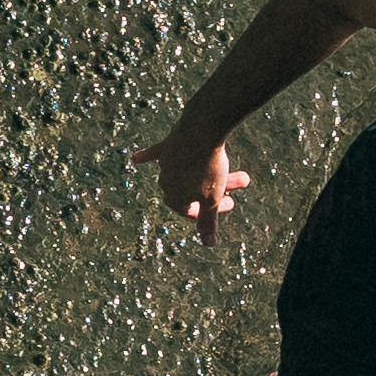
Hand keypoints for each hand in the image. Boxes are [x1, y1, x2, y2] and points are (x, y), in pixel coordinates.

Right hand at [136, 126, 252, 239]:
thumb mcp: (211, 198)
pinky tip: (135, 159)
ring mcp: (165, 163)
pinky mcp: (166, 146)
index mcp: (174, 198)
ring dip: (204, 173)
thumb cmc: (208, 166)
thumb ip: (208, 222)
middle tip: (241, 180)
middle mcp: (165, 182)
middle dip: (214, 189)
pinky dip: (147, 157)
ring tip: (224, 164)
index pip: (191, 211)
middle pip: (190, 191)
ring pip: (184, 173)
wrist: (201, 129)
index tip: (230, 202)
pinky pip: (155, 153)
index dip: (210, 211)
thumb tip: (208, 245)